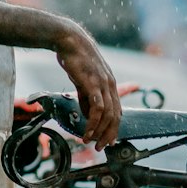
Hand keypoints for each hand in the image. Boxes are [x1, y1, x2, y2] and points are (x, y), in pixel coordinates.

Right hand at [55, 29, 121, 150]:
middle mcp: (110, 85)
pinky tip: (86, 131)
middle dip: (109, 135)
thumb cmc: (74, 58)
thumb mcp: (82, 80)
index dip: (113, 128)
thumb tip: (87, 113)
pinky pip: (98, 109)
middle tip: (100, 147)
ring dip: (100, 132)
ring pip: (108, 115)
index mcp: (109, 84)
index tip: (107, 140)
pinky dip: (93, 123)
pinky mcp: (93, 84)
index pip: (117, 111)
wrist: (69, 40)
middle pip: (116, 117)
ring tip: (90, 142)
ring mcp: (103, 84)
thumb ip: (86, 97)